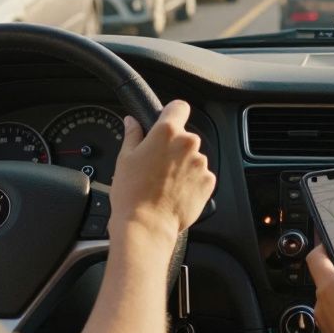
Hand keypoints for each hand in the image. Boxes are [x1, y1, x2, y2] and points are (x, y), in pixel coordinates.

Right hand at [108, 100, 215, 239]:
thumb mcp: (125, 159)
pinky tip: (175, 192)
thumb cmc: (132, 193)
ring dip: (183, 165)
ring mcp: (201, 163)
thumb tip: (132, 121)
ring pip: (193, 157)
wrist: (147, 225)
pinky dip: (192, 181)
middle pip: (185, 137)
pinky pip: (201, 175)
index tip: (167, 121)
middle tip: (157, 164)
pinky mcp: (208, 182)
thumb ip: (133, 134)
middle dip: (174, 146)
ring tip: (165, 182)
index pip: (179, 107)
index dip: (172, 113)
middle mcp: (188, 143)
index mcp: (167, 132)